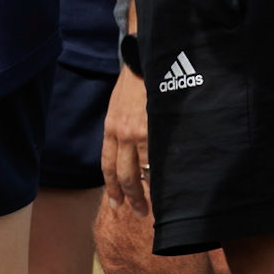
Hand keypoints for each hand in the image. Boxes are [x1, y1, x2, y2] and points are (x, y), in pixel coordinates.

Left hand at [102, 64, 150, 214]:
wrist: (144, 62)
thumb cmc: (133, 84)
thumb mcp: (117, 107)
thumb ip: (119, 130)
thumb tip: (126, 154)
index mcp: (110, 129)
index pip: (108, 165)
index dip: (111, 187)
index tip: (117, 203)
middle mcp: (121, 134)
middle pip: (123, 175)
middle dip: (130, 197)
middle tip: (137, 211)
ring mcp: (139, 133)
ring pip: (141, 172)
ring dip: (146, 191)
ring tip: (152, 204)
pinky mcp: (155, 130)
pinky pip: (157, 159)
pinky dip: (160, 175)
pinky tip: (165, 185)